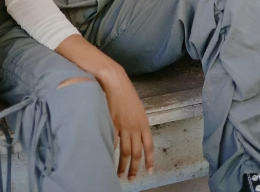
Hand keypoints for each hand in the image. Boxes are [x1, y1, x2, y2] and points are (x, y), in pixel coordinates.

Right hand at [98, 66, 153, 180]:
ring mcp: (123, 126)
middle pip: (136, 153)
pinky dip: (112, 152)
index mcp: (144, 123)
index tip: (149, 171)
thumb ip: (137, 124)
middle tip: (131, 178)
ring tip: (120, 174)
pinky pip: (113, 142)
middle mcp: (135, 127)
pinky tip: (110, 158)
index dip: (149, 160)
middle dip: (134, 168)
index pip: (149, 146)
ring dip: (122, 165)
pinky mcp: (112, 123)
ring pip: (124, 151)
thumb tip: (136, 138)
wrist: (116, 81)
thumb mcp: (138, 109)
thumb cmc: (127, 93)